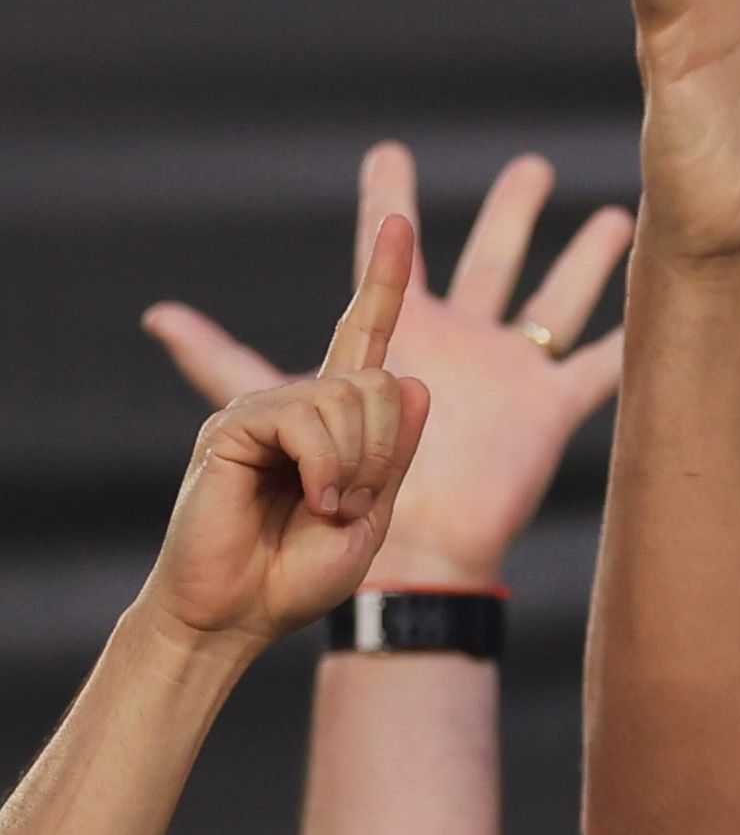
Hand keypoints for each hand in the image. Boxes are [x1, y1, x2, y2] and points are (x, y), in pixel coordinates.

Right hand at [142, 217, 432, 648]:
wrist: (240, 612)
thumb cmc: (303, 571)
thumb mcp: (375, 510)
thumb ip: (395, 448)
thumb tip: (410, 376)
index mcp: (338, 420)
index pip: (366, 338)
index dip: (383, 280)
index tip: (399, 222)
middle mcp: (300, 401)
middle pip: (381, 383)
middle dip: (386, 452)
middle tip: (352, 506)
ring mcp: (265, 408)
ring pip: (352, 400)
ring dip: (358, 468)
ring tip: (328, 510)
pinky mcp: (235, 423)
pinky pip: (311, 422)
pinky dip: (328, 470)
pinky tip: (311, 501)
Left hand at [145, 145, 628, 589]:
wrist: (402, 552)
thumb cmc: (333, 485)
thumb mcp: (271, 406)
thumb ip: (223, 358)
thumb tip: (156, 315)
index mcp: (399, 331)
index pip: (389, 254)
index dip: (387, 201)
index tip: (386, 155)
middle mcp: (459, 341)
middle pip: (490, 257)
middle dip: (509, 211)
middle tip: (529, 168)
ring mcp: (508, 372)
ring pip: (555, 298)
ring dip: (587, 259)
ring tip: (617, 217)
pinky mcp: (549, 409)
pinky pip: (602, 368)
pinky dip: (636, 342)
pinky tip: (667, 314)